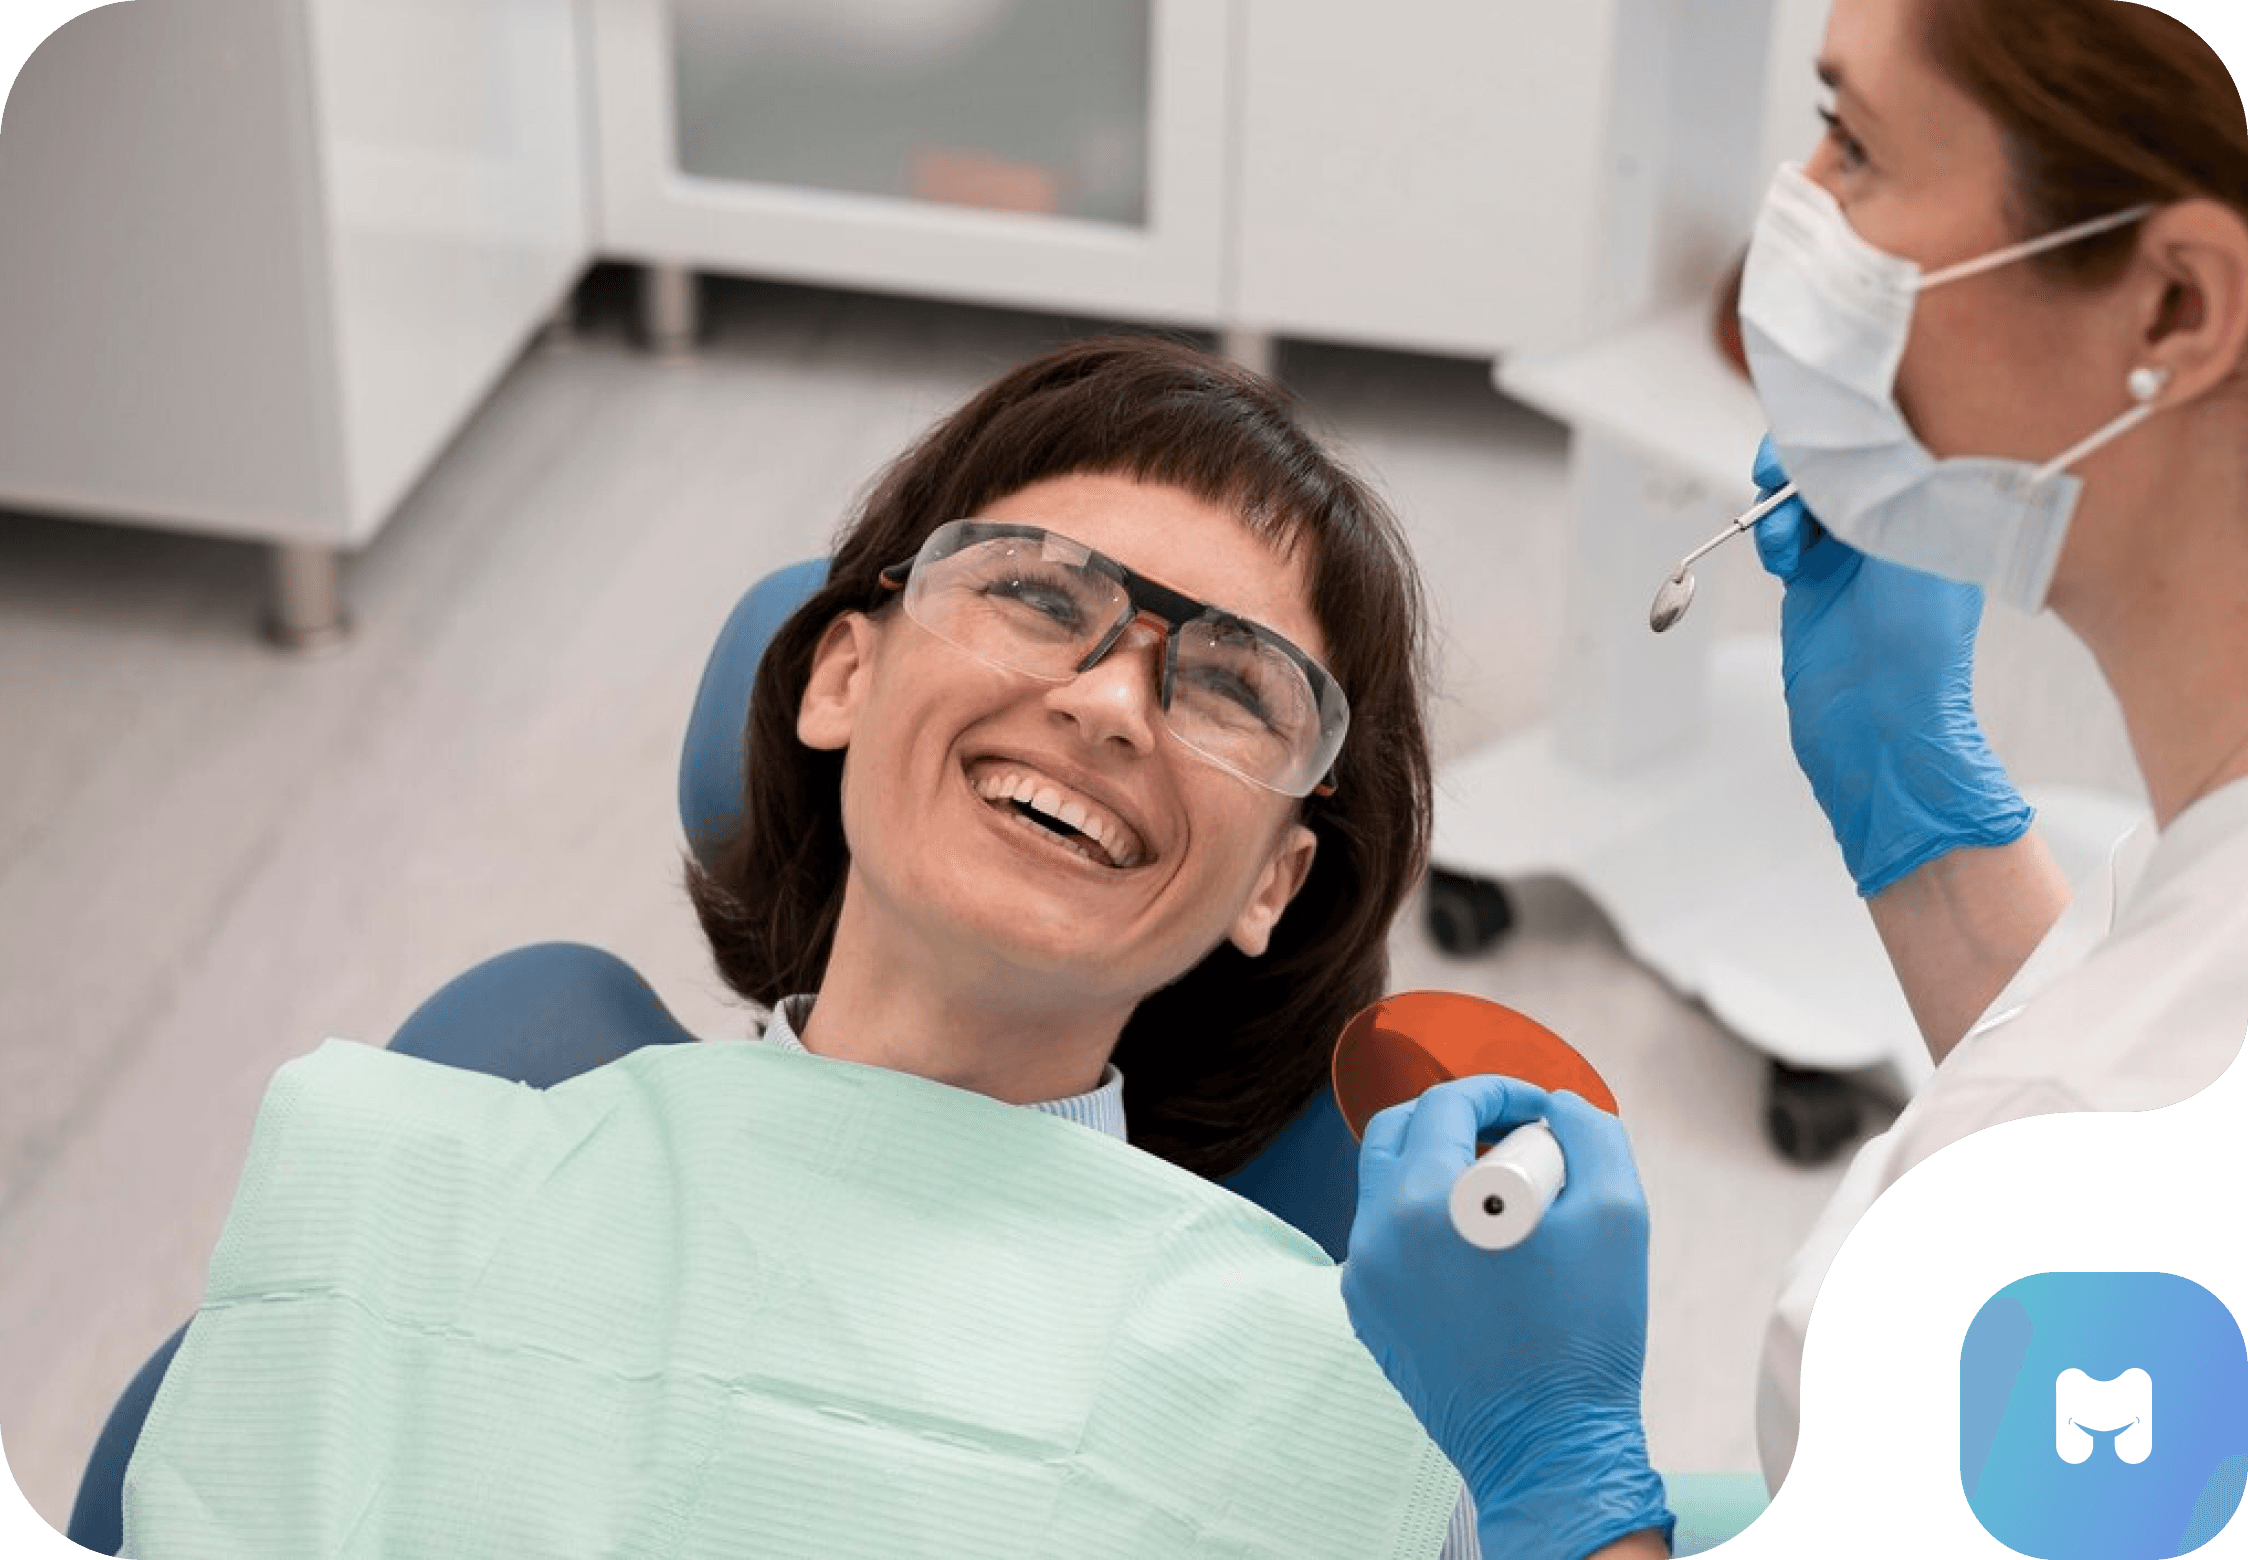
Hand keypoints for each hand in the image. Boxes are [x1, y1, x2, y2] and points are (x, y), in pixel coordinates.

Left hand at [1342, 1077, 1672, 1559]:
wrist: (1549, 1448)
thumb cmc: (1585, 1338)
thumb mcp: (1618, 1214)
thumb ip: (1591, 1134)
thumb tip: (1556, 1107)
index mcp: (1424, 1202)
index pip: (1445, 1103)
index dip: (1498, 1090)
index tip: (1538, 1109)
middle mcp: (1376, 1234)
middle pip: (1398, 1130)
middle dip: (1457, 1118)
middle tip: (1514, 1136)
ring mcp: (1364, 1277)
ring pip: (1386, 1183)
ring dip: (1438, 1166)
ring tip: (1503, 1192)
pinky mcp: (1367, 1313)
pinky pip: (1385, 1238)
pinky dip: (1424, 1219)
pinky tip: (1480, 1244)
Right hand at [1751, 436, 2031, 895]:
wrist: (1879, 722)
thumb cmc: (1918, 638)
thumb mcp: (1911, 538)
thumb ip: (1880, 478)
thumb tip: (1849, 424)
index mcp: (1938, 507)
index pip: (1887, 436)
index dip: (1843, 423)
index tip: (1808, 423)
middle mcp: (1897, 522)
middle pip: (1837, 460)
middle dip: (1800, 462)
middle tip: (1774, 471)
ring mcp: (1854, 550)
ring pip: (1801, 494)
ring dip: (1780, 505)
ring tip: (1780, 542)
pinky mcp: (1815, 578)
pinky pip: (1783, 532)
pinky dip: (1772, 536)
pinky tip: (1780, 561)